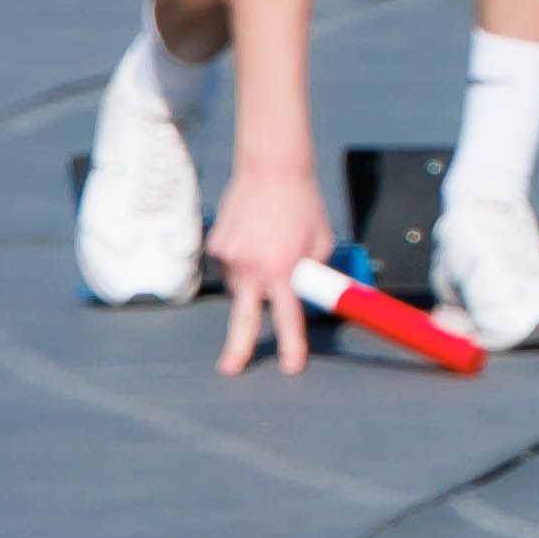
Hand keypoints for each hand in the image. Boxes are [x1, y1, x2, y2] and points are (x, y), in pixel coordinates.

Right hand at [204, 154, 331, 378]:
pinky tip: (252, 234)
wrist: (272, 169)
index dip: (292, 344)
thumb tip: (311, 290)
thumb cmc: (303, 205)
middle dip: (238, 347)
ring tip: (267, 243)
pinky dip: (242, 254)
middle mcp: (253, 268)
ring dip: (253, 275)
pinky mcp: (216, 245)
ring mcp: (230, 257)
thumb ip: (314, 272)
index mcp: (283, 270)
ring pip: (242, 282)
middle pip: (244, 318)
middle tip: (230, 368)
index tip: (292, 365)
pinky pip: (231, 261)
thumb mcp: (322, 243)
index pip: (288, 317)